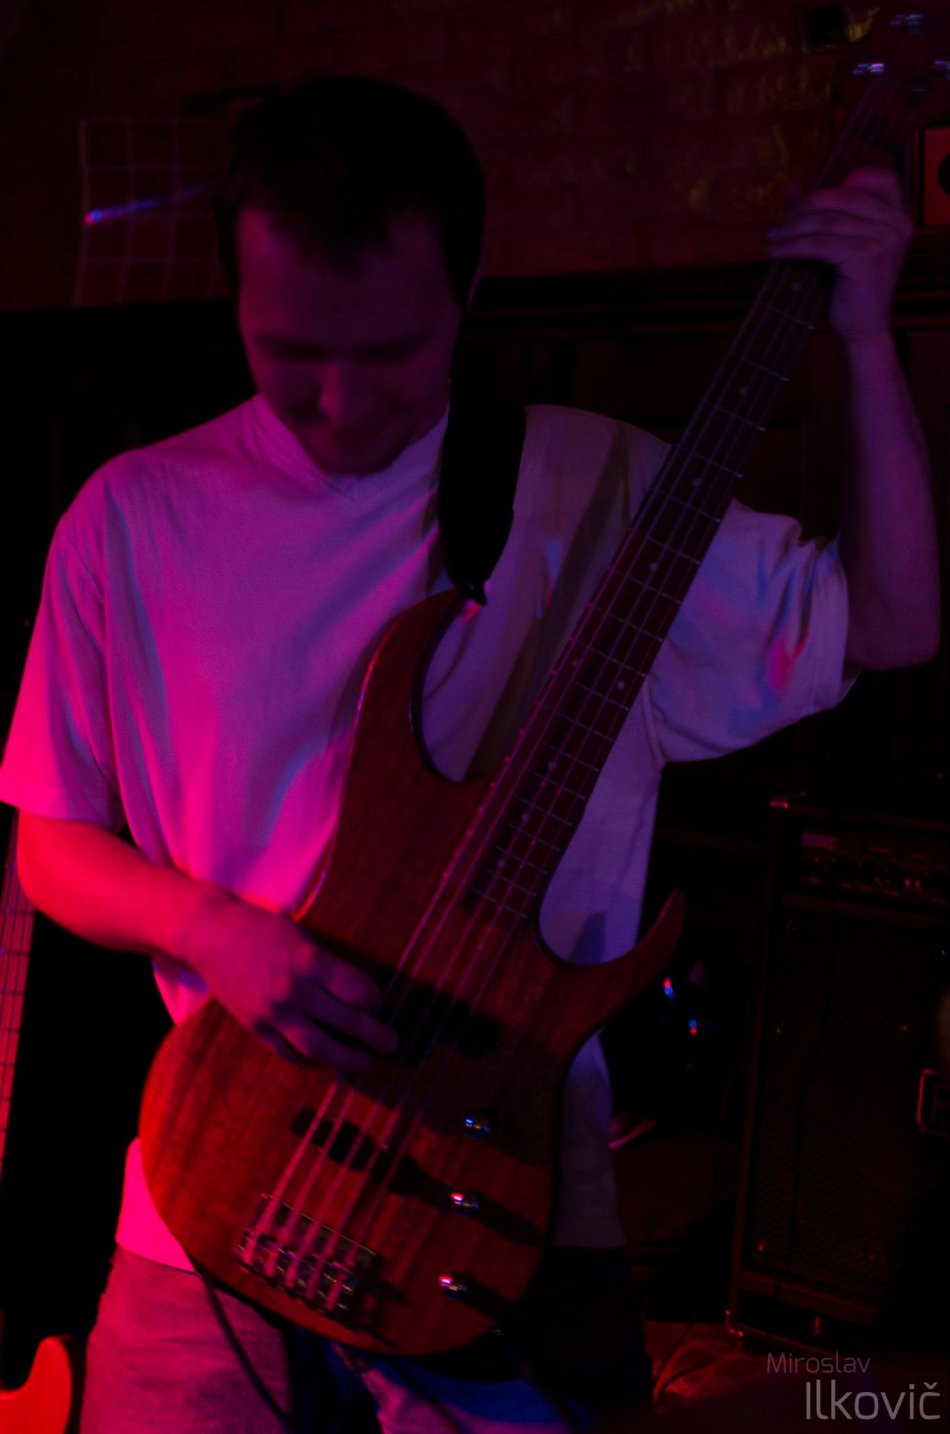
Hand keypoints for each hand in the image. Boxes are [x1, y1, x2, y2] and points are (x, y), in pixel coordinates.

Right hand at [178, 887, 397, 1069]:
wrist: (211, 936)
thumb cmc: (262, 929)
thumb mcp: (301, 936)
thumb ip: (327, 964)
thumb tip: (360, 993)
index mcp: (308, 960)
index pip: (355, 990)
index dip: (373, 998)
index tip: (378, 1000)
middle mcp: (292, 990)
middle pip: (344, 1020)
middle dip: (372, 1034)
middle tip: (391, 1043)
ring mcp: (272, 1012)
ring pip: (317, 1047)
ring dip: (345, 1057)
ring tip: (364, 1061)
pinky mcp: (255, 1027)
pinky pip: (288, 1053)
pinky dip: (310, 1061)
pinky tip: (326, 1062)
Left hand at [765, 167, 913, 341]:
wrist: (863, 328)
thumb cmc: (851, 287)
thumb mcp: (840, 244)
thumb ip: (823, 214)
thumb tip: (792, 189)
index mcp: (898, 216)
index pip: (879, 179)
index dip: (846, 180)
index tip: (814, 199)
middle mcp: (896, 224)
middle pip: (842, 198)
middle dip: (806, 207)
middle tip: (782, 221)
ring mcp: (884, 240)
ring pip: (827, 222)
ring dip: (792, 229)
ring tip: (772, 237)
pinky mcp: (866, 258)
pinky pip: (820, 244)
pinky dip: (793, 246)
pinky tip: (775, 252)